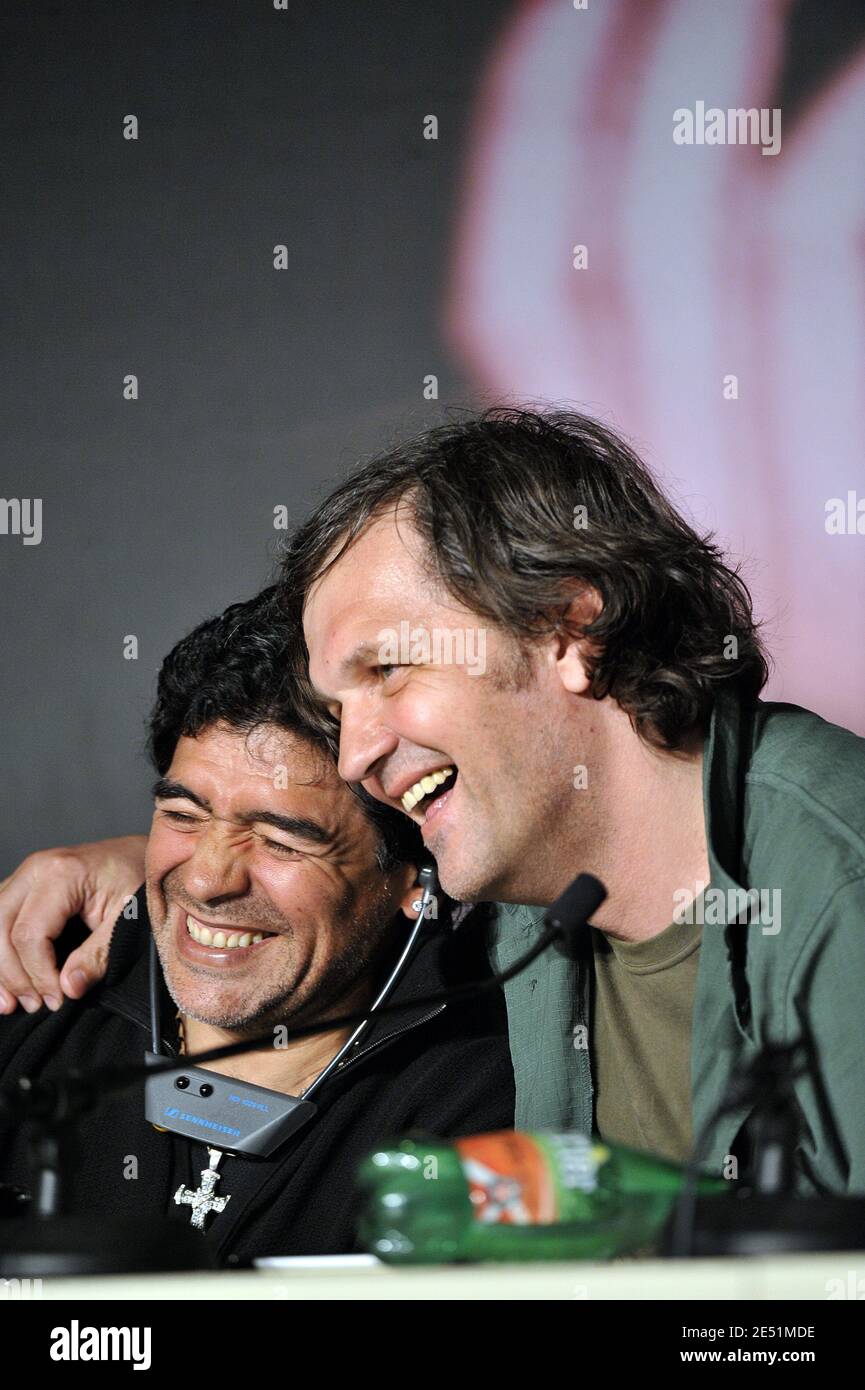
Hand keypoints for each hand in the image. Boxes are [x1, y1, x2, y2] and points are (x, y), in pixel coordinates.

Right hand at [0, 835, 146, 1014]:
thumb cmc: (139, 880)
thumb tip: (68, 988)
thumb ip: (98, 955)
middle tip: (34, 1005)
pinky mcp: (24, 886)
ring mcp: (26, 875)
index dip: (37, 974)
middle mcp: (35, 869)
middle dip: (12, 975)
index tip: (56, 1000)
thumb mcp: (128, 918)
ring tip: (10, 1003)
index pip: (29, 933)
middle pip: (0, 928)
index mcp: (61, 872)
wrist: (145, 855)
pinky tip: (4, 981)